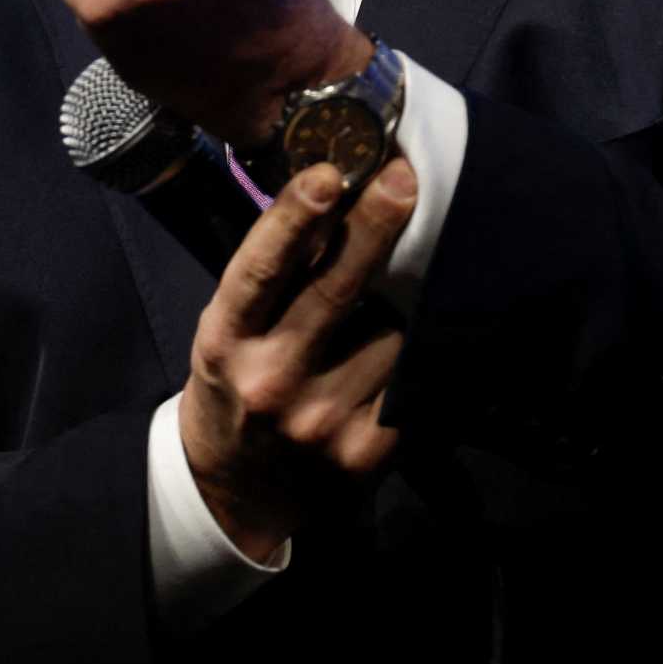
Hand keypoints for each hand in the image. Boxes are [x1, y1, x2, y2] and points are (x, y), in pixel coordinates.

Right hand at [179, 158, 417, 559]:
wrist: (238, 490)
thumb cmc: (238, 382)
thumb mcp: (231, 327)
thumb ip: (276, 274)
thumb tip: (337, 190)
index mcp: (227, 340)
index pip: (260, 270)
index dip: (293, 218)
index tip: (328, 173)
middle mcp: (271, 381)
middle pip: (335, 292)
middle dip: (374, 228)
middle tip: (402, 180)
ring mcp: (321, 420)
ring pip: (391, 333)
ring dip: (408, 300)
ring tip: (413, 280)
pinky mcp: (366, 451)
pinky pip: (412, 380)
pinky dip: (425, 349)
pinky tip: (435, 328)